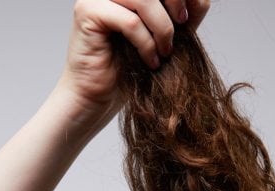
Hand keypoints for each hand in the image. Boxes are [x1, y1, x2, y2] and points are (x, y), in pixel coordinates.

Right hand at [57, 0, 210, 119]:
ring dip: (162, 27)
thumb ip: (183, 15)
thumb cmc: (130, 69)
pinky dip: (145, 43)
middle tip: (181, 27)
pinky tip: (150, 61)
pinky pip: (129, 21)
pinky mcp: (87, 12)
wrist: (98, 97)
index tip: (187, 17)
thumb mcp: (166, 37)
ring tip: (165, 52)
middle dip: (174, 4)